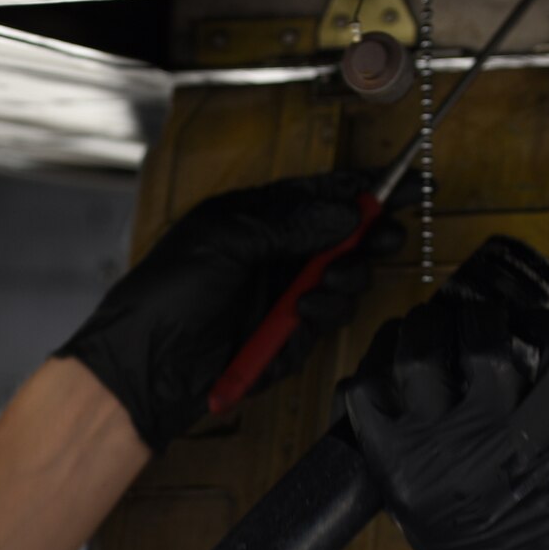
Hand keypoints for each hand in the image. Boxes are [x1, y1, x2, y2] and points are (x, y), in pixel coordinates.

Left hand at [57, 171, 406, 451]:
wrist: (146, 366)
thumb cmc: (167, 293)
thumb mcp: (226, 238)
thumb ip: (290, 222)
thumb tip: (347, 211)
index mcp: (256, 219)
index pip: (320, 196)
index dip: (362, 190)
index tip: (402, 183)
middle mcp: (273, 255)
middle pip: (343, 240)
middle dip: (368, 238)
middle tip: (384, 239)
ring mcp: (280, 298)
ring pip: (342, 284)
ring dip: (342, 282)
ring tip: (319, 288)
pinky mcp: (283, 339)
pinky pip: (321, 326)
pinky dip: (318, 319)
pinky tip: (300, 315)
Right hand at [338, 278, 548, 549]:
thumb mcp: (416, 517)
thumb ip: (401, 458)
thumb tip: (397, 399)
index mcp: (405, 471)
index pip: (365, 389)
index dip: (377, 357)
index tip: (390, 349)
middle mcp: (451, 446)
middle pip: (420, 349)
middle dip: (424, 324)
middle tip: (436, 322)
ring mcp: (509, 429)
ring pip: (482, 336)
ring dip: (479, 318)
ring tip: (483, 320)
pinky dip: (543, 327)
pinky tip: (533, 328)